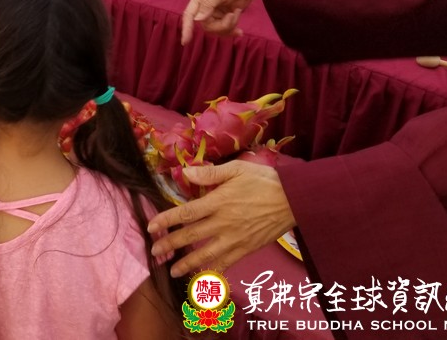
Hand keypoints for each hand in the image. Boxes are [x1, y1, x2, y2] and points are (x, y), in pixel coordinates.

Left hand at [146, 161, 295, 276]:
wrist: (294, 200)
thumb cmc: (263, 180)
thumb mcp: (236, 169)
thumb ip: (210, 174)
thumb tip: (185, 172)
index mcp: (218, 202)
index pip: (186, 213)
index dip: (167, 220)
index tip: (152, 226)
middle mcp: (223, 223)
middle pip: (191, 236)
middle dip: (170, 244)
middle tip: (154, 252)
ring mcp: (235, 238)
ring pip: (206, 254)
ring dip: (187, 263)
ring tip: (172, 271)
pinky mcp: (247, 249)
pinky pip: (226, 263)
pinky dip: (213, 271)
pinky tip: (202, 276)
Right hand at [180, 0, 258, 44]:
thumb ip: (208, 5)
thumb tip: (197, 20)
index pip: (189, 15)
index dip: (186, 28)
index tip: (185, 42)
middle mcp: (204, 8)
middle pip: (206, 26)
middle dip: (221, 25)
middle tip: (232, 16)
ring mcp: (214, 15)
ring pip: (216, 30)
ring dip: (229, 25)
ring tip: (236, 14)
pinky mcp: (223, 19)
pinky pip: (224, 31)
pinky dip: (232, 31)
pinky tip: (240, 31)